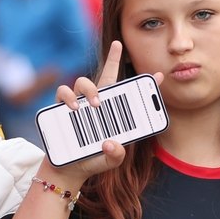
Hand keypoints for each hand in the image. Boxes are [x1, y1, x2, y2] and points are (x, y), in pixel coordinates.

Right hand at [51, 42, 147, 183]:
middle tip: (118, 48)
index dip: (142, 84)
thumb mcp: (111, 160)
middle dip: (113, 58)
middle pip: (106, 75)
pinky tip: (74, 108)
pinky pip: (63, 92)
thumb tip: (111, 143)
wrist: (68, 171)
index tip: (159, 75)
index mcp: (112, 113)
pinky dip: (68, 97)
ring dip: (90, 89)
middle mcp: (96, 104)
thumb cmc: (93, 161)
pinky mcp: (60, 109)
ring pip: (82, 82)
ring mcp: (78, 104)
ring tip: (95, 105)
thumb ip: (117, 155)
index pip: (128, 94)